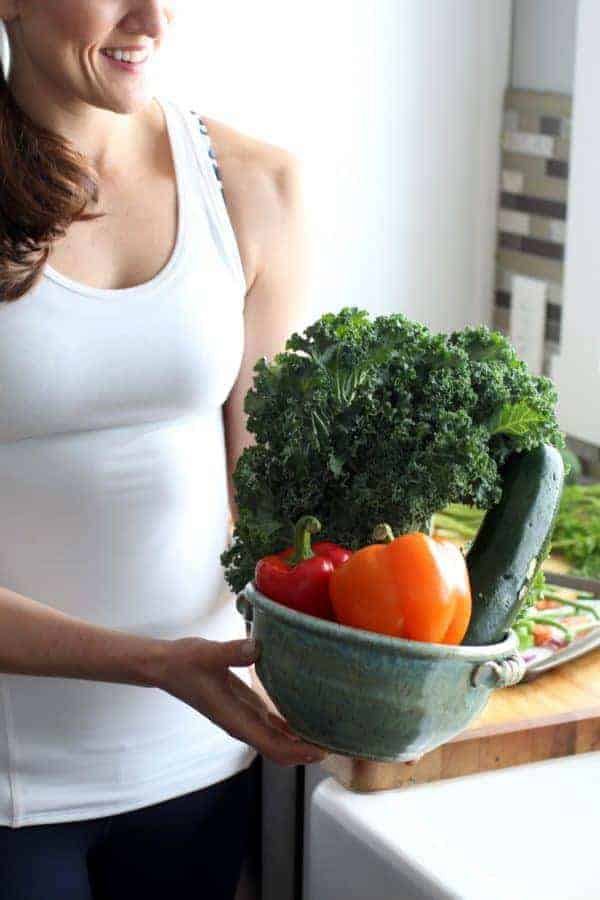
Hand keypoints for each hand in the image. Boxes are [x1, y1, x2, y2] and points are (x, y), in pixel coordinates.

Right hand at [157, 636, 327, 766]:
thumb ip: (231, 651)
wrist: (167, 666)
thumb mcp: (207, 654)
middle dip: (306, 752)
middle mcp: (242, 724)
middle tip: (337, 743)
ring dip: (301, 742)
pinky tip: (308, 718)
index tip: (322, 750)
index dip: (297, 751)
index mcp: (235, 720)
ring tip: (330, 733)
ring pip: (277, 740)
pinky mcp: (245, 707)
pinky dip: (291, 727)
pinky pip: (272, 725)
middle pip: (279, 750)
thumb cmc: (185, 662)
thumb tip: (257, 647)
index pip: (271, 746)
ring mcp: (244, 718)